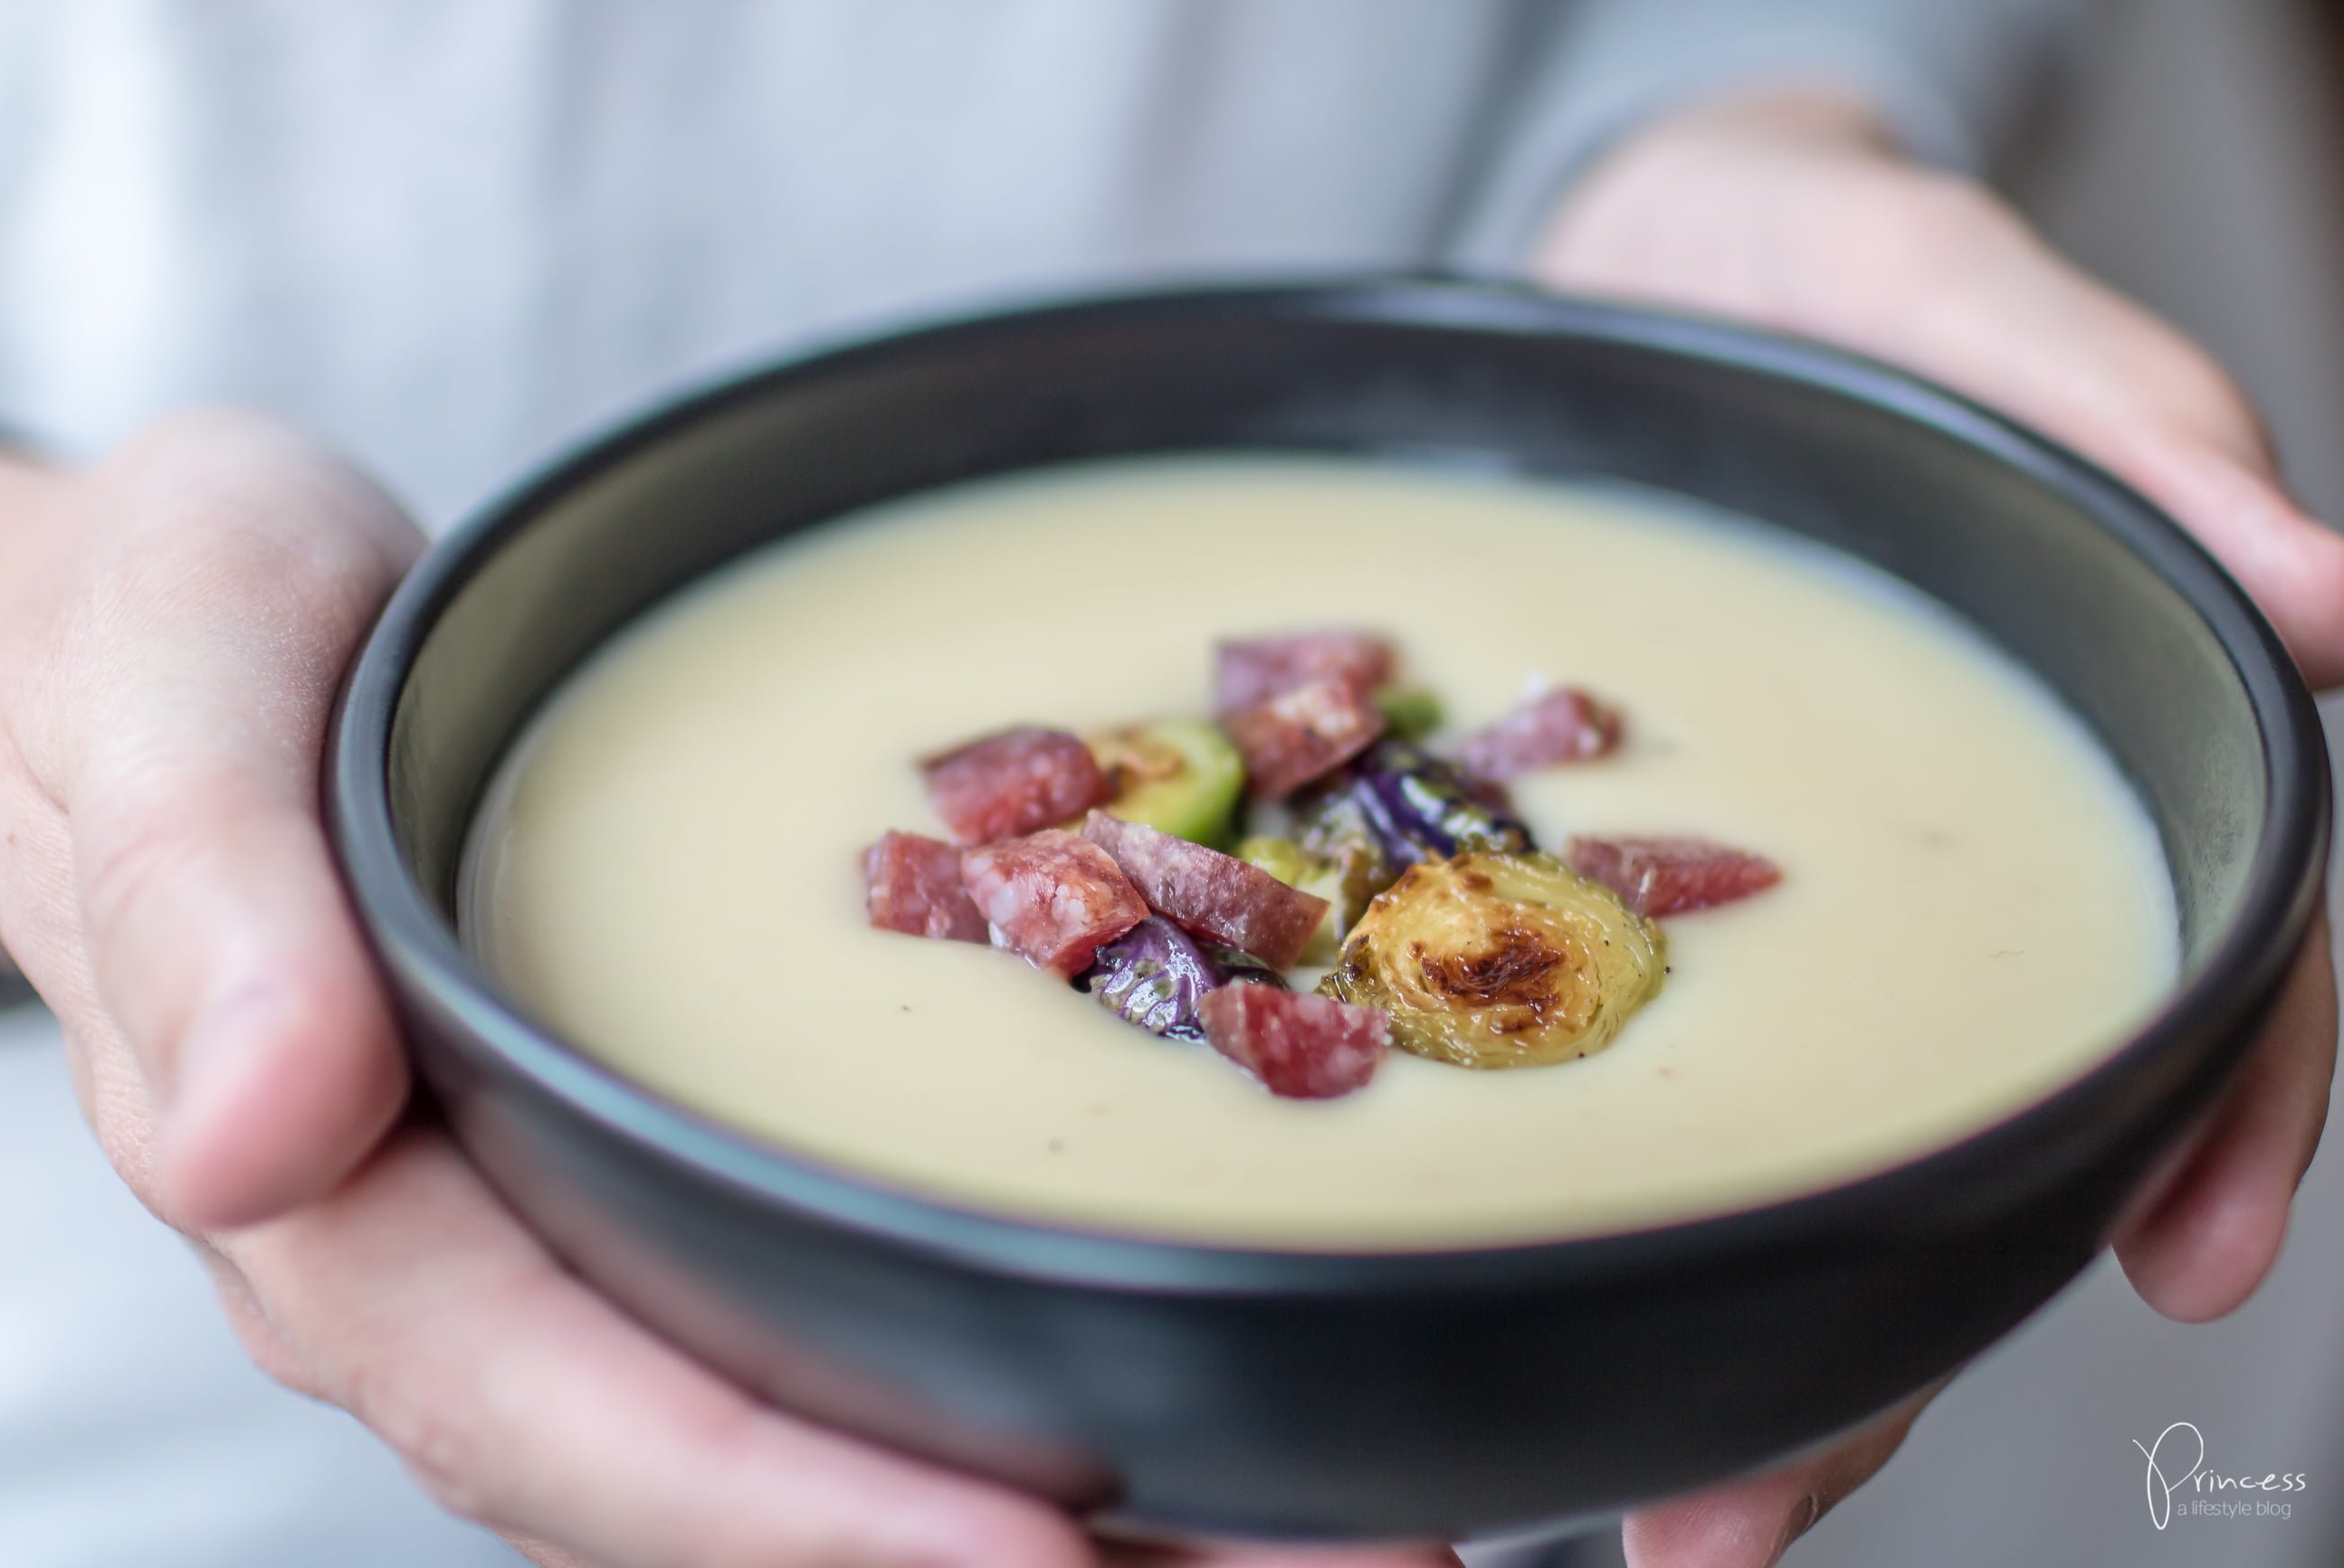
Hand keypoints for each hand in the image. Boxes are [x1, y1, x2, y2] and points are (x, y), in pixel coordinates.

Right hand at [0, 411, 1456, 1567]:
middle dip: (1030, 1557)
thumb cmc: (184, 642)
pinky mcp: (701, 1177)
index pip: (573, 1411)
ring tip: (1355, 1527)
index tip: (1054, 1552)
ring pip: (836, 1436)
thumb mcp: (166, 666)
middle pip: (753, 1481)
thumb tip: (258, 1128)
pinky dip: (1041, 1376)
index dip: (799, 1508)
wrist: (229, 649)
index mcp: (355, 1205)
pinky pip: (867, 1314)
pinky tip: (1222, 1377)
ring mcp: (609, 1242)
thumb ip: (191, 883)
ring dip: (1093, 1512)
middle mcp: (500, 1276)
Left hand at [1534, 91, 2339, 1564]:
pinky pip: (1556, 1067)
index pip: (2202, 960)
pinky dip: (1537, 1204)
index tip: (2183, 1273)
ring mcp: (1735, 893)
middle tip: (1738, 1522)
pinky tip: (1466, 1327)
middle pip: (1951, 1130)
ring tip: (1598, 1512)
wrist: (1615, 269)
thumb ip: (2125, 423)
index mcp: (2063, 743)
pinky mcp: (1566, 886)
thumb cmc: (1811, 267)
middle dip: (1876, 1343)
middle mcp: (1914, 865)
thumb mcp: (1944, 290)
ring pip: (1766, 1151)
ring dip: (1702, 1342)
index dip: (2219, 1115)